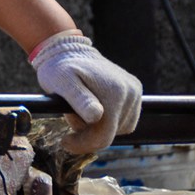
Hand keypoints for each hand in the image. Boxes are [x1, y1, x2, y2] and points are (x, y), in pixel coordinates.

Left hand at [30, 32, 141, 153]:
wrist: (68, 50)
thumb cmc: (59, 68)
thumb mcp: (62, 82)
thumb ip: (79, 99)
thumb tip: (96, 116)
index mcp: (114, 92)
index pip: (104, 136)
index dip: (84, 144)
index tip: (65, 141)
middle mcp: (130, 91)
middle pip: (112, 133)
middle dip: (90, 132)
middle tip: (71, 117)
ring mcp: (134, 91)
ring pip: (120, 128)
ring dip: (100, 126)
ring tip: (81, 109)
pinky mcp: (134, 90)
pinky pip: (125, 119)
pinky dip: (110, 119)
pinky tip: (94, 106)